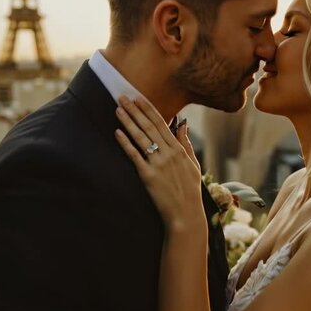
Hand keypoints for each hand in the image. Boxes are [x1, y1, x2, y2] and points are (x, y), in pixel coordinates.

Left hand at [114, 96, 205, 233]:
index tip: (139, 98)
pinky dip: (125, 143)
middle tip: (122, 97)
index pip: (162, 124)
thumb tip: (182, 125)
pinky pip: (134, 156)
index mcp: (179, 150)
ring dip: (128, 122)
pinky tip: (117, 132)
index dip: (149, 110)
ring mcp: (158, 164)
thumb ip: (186, 144)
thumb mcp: (193, 164)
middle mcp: (169, 154)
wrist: (185, 213)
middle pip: (149, 127)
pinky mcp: (148, 176)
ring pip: (140, 138)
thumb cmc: (190, 190)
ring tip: (118, 110)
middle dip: (135, 110)